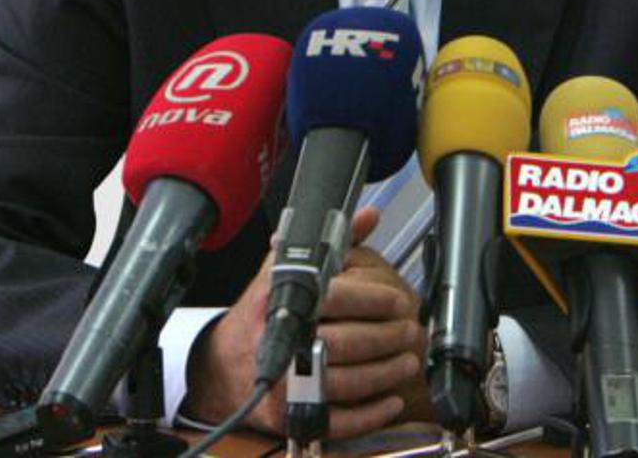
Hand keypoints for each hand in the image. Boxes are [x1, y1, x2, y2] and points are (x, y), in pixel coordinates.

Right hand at [184, 206, 428, 437]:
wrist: (225, 366)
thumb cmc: (259, 315)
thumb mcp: (286, 268)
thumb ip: (331, 243)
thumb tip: (367, 216)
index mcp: (277, 299)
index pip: (333, 296)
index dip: (373, 299)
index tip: (398, 299)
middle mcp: (278, 341)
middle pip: (345, 342)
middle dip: (387, 338)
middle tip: (412, 331)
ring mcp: (283, 383)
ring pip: (347, 383)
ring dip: (386, 373)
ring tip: (408, 361)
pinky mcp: (289, 415)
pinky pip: (338, 421)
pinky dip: (370, 413)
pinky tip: (390, 400)